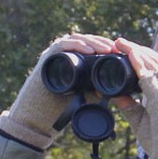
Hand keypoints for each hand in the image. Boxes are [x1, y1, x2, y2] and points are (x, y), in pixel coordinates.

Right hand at [0, 34, 116, 148]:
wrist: (38, 119)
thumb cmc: (58, 109)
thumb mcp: (82, 98)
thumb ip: (94, 92)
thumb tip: (113, 91)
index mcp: (72, 61)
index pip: (90, 45)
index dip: (104, 46)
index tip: (119, 52)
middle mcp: (63, 55)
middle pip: (84, 40)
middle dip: (101, 42)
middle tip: (115, 48)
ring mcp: (54, 56)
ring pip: (75, 40)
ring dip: (92, 42)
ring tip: (106, 49)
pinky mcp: (46, 59)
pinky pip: (61, 46)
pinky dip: (75, 46)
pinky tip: (88, 50)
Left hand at [111, 38, 157, 157]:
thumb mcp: (141, 121)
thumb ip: (130, 106)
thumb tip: (115, 95)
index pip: (156, 69)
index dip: (141, 57)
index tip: (125, 50)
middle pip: (155, 61)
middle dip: (137, 49)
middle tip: (119, 42)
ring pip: (153, 64)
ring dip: (136, 51)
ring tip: (120, 43)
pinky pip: (150, 76)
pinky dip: (139, 63)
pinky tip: (129, 54)